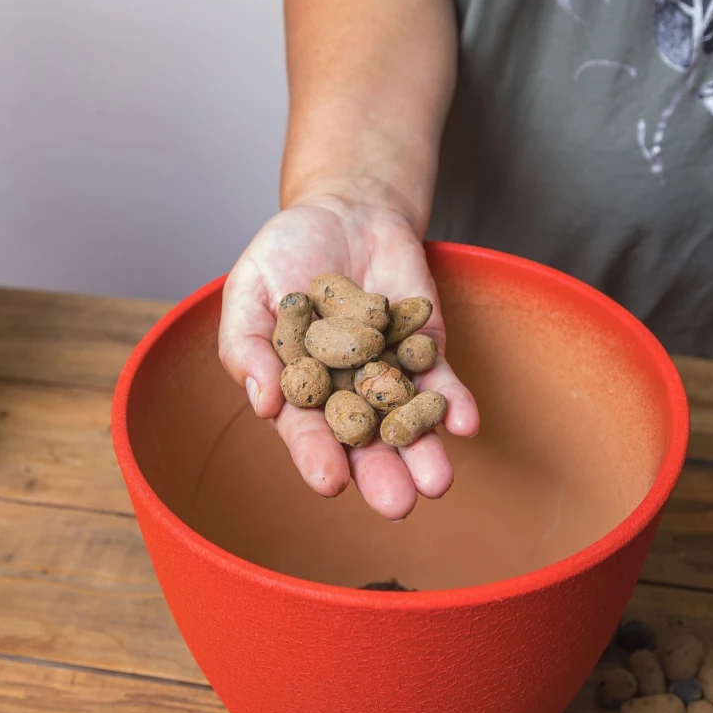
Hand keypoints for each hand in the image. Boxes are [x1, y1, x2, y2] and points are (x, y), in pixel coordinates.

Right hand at [218, 186, 479, 520]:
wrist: (345, 209)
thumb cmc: (286, 251)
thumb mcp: (249, 290)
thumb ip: (247, 345)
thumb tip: (262, 404)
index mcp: (298, 389)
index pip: (307, 431)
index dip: (316, 457)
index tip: (330, 482)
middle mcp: (346, 392)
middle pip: (364, 441)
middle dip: (381, 473)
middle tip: (397, 504)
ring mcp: (390, 372)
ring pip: (407, 421)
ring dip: (425, 453)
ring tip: (437, 482)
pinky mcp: (427, 349)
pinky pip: (442, 381)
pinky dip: (455, 403)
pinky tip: (466, 423)